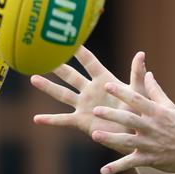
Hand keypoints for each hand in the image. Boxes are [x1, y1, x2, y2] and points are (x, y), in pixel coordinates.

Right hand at [31, 45, 146, 135]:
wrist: (135, 133)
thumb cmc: (139, 110)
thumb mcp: (137, 91)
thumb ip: (137, 73)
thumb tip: (141, 53)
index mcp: (104, 80)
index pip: (90, 62)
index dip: (80, 52)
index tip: (68, 40)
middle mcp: (91, 90)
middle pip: (71, 75)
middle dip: (58, 66)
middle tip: (42, 54)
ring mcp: (84, 105)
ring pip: (62, 94)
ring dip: (48, 87)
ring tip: (33, 78)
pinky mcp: (81, 121)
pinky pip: (63, 120)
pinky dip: (50, 120)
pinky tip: (36, 119)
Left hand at [91, 70, 174, 173]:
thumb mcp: (170, 107)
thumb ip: (156, 91)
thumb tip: (147, 74)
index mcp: (157, 112)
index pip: (137, 100)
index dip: (122, 93)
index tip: (108, 85)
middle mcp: (152, 127)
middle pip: (129, 119)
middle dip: (112, 115)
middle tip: (96, 110)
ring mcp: (150, 144)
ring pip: (127, 141)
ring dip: (110, 139)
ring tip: (94, 135)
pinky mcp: (149, 159)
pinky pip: (130, 163)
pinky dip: (117, 167)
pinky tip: (103, 171)